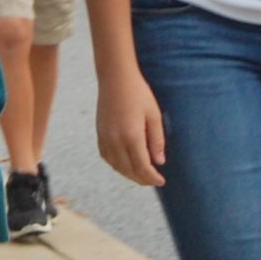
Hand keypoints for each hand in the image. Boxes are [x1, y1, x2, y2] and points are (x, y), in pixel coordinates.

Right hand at [96, 67, 165, 186]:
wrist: (115, 78)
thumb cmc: (138, 94)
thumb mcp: (154, 115)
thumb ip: (157, 140)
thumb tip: (159, 162)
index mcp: (132, 136)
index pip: (142, 166)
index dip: (152, 177)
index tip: (161, 181)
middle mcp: (115, 140)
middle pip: (129, 170)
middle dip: (142, 179)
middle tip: (153, 180)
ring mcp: (105, 137)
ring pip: (116, 166)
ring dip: (129, 174)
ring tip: (141, 175)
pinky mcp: (99, 133)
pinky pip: (107, 157)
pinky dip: (117, 165)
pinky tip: (125, 164)